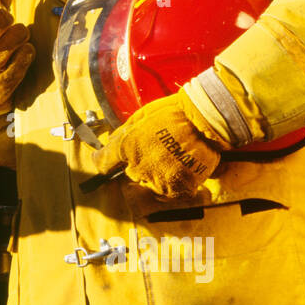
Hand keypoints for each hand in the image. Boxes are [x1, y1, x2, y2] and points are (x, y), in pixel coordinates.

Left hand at [91, 90, 224, 199]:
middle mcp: (138, 167)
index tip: (99, 158)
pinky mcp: (177, 188)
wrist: (205, 120)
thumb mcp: (141, 117)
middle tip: (155, 148)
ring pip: (149, 183)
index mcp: (126, 147)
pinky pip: (168, 192)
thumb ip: (123, 133)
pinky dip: (173, 183)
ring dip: (156, 173)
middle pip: (130, 172)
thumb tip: (111, 142)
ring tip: (171, 156)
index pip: (103, 162)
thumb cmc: (173, 112)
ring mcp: (158, 180)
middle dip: (138, 162)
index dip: (100, 160)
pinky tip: (180, 167)